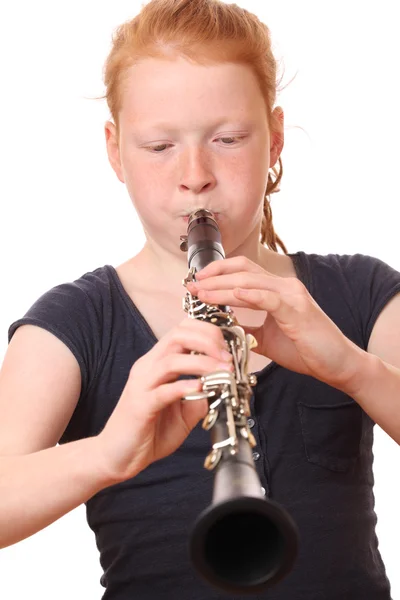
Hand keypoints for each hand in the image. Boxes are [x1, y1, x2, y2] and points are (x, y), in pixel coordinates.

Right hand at [96, 318, 233, 483]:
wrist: (118, 457)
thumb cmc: (149, 432)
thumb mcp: (184, 412)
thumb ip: (200, 396)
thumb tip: (222, 387)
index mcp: (158, 363)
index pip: (182, 330)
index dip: (208, 333)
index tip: (226, 349)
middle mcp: (148, 367)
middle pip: (178, 335)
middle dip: (208, 340)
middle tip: (227, 358)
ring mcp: (142, 385)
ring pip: (172, 360)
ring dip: (202, 362)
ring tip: (222, 372)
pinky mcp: (140, 406)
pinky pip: (163, 390)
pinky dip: (184, 386)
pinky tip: (201, 388)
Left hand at [186, 256, 362, 390]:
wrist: (338, 365)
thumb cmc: (306, 350)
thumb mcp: (267, 338)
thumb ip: (247, 328)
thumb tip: (223, 327)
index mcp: (277, 290)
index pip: (243, 272)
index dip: (218, 274)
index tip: (196, 283)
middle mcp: (285, 286)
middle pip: (242, 270)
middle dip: (213, 276)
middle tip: (192, 285)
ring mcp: (292, 295)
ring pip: (250, 281)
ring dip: (222, 286)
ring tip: (201, 292)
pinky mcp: (298, 309)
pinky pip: (268, 297)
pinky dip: (248, 294)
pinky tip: (231, 296)